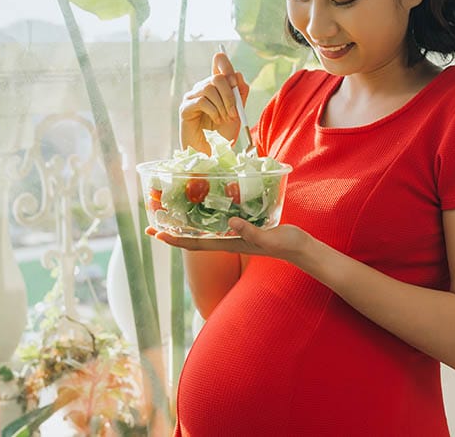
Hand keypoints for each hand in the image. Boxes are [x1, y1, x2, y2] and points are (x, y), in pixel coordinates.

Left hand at [147, 219, 314, 262]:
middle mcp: (228, 240)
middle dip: (173, 231)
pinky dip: (208, 216)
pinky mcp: (245, 227)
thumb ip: (250, 231)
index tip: (156, 233)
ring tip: (173, 213)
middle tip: (153, 222)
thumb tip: (230, 222)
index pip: (196, 243)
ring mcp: (236, 235)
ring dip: (188, 223)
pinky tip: (206, 206)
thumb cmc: (286, 244)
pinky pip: (220, 222)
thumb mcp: (268, 236)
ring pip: (205, 230)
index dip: (175, 239)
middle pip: (194, 237)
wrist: (301, 248)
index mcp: (230, 243)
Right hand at [180, 52, 249, 153]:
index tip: (234, 80)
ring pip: (209, 88)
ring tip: (224, 119)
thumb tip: (237, 74)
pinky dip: (213, 111)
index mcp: (216, 86)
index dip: (226, 64)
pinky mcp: (185, 108)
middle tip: (234, 113)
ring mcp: (192, 97)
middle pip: (217, 77)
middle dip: (230, 95)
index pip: (219, 63)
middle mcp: (202, 88)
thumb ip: (239, 93)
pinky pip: (202, 101)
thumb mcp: (238, 111)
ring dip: (222, 105)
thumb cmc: (224, 133)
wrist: (213, 152)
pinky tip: (215, 121)